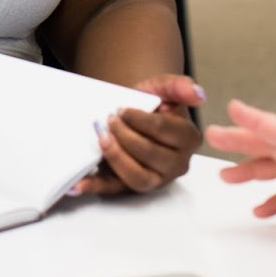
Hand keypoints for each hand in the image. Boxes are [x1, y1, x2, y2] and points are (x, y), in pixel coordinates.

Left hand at [74, 73, 203, 195]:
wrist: (130, 113)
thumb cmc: (149, 103)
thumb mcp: (161, 88)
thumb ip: (178, 86)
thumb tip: (198, 94)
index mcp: (188, 139)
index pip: (165, 131)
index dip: (140, 119)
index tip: (122, 109)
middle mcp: (176, 164)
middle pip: (152, 155)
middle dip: (126, 136)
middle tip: (108, 120)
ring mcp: (155, 179)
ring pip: (138, 178)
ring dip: (116, 157)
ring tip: (100, 138)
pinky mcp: (130, 187)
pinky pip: (113, 191)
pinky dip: (94, 187)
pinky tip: (77, 184)